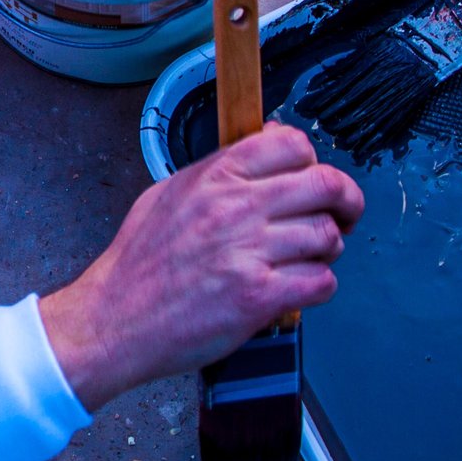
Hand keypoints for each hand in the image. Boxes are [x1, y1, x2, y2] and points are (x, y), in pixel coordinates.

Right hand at [37, 125, 364, 411]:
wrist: (114, 319)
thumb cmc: (139, 263)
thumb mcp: (168, 194)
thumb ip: (220, 168)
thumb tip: (269, 142)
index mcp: (214, 178)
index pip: (291, 144)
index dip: (314, 162)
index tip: (314, 180)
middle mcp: (234, 208)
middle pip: (325, 185)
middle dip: (347, 201)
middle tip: (345, 216)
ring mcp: (248, 253)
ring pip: (327, 237)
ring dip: (327, 251)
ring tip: (306, 260)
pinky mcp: (258, 297)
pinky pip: (321, 283)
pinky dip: (318, 287)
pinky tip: (296, 289)